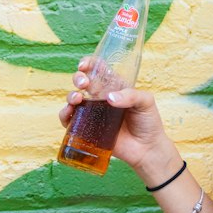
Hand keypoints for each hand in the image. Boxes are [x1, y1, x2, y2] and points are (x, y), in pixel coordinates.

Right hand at [59, 57, 178, 181]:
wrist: (147, 149)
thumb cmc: (148, 122)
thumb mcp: (145, 102)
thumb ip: (130, 96)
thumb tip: (109, 98)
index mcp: (114, 86)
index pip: (98, 69)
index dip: (89, 63)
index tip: (84, 66)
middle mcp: (101, 97)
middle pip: (83, 81)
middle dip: (78, 78)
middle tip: (83, 84)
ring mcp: (93, 113)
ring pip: (73, 99)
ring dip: (70, 95)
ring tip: (77, 99)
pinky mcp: (87, 129)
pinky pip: (69, 120)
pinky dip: (65, 114)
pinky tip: (69, 113)